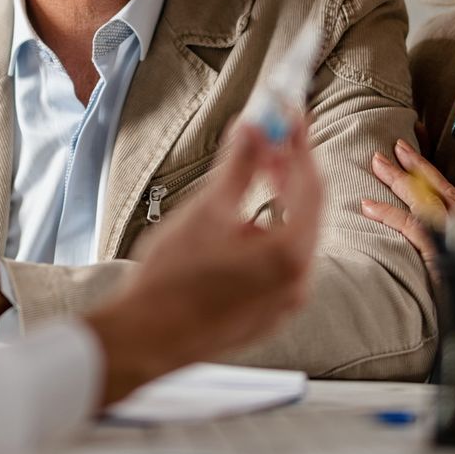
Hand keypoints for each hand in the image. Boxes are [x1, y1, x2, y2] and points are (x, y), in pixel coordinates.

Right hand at [83, 116, 321, 407]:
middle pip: (307, 212)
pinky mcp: (267, 313)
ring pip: (295, 238)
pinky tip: (247, 217)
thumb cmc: (170, 282)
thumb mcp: (206, 211)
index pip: (310, 186)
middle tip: (270, 138)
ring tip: (257, 171)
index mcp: (289, 257)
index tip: (290, 116)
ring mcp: (284, 303)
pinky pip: (281, 264)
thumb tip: (253, 128)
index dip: (300, 145)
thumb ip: (238, 166)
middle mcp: (297, 284)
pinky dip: (270, 233)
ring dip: (280, 200)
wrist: (144, 337)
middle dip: (290, 170)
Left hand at [360, 136, 454, 281]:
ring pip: (424, 201)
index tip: (408, 149)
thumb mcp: (437, 258)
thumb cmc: (444, 292)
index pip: (444, 188)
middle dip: (413, 165)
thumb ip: (424, 235)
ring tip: (378, 163)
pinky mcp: (439, 256)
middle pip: (436, 189)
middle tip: (390, 148)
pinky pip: (412, 228)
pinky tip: (368, 205)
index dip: (426, 167)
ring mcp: (451, 242)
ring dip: (399, 180)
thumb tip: (395, 214)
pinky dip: (389, 214)